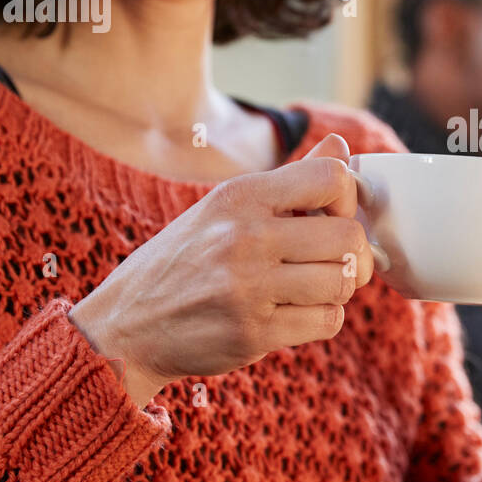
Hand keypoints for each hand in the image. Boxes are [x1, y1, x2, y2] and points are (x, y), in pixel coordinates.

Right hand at [69, 133, 374, 407]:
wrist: (126, 324)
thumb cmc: (187, 258)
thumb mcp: (227, 206)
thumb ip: (291, 179)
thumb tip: (342, 147)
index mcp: (241, 195)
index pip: (332, 177)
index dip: (348, 198)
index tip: (334, 216)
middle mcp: (245, 237)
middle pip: (349, 237)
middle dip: (356, 254)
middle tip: (340, 263)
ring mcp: (248, 287)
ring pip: (342, 283)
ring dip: (339, 289)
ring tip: (314, 288)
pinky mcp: (253, 333)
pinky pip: (326, 322)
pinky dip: (322, 318)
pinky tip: (296, 312)